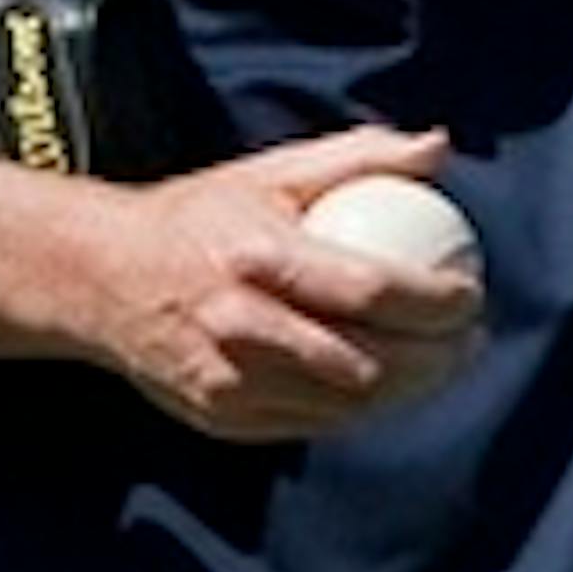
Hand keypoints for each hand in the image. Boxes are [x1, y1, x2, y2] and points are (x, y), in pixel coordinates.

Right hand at [76, 126, 486, 442]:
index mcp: (258, 256)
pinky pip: (314, 424)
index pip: (371, 292)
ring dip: (411, 390)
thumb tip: (438, 148)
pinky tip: (391, 384)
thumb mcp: (271, 172)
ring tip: (443, 363)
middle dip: (438, 358)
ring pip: (347, 405)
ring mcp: (229, 381)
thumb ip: (358, 155)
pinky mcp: (223, 417)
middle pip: (367, 362)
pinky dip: (363, 408)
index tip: (472, 293)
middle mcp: (241, 325)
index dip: (435, 302)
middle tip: (471, 338)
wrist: (100, 278)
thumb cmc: (199, 216)